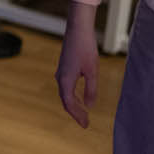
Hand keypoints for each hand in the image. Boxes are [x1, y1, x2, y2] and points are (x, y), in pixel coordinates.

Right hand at [56, 6, 100, 127]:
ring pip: (66, 94)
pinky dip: (73, 96)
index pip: (69, 104)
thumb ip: (91, 89)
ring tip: (84, 113)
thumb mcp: (92, 70)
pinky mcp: (65, 67)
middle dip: (75, 113)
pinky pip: (66, 87)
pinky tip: (81, 97)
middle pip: (66, 101)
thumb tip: (90, 105)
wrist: (78, 29)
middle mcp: (60, 78)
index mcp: (66, 80)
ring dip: (74, 105)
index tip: (86, 125)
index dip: (77, 116)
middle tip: (85, 123)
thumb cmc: (85, 48)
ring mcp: (61, 72)